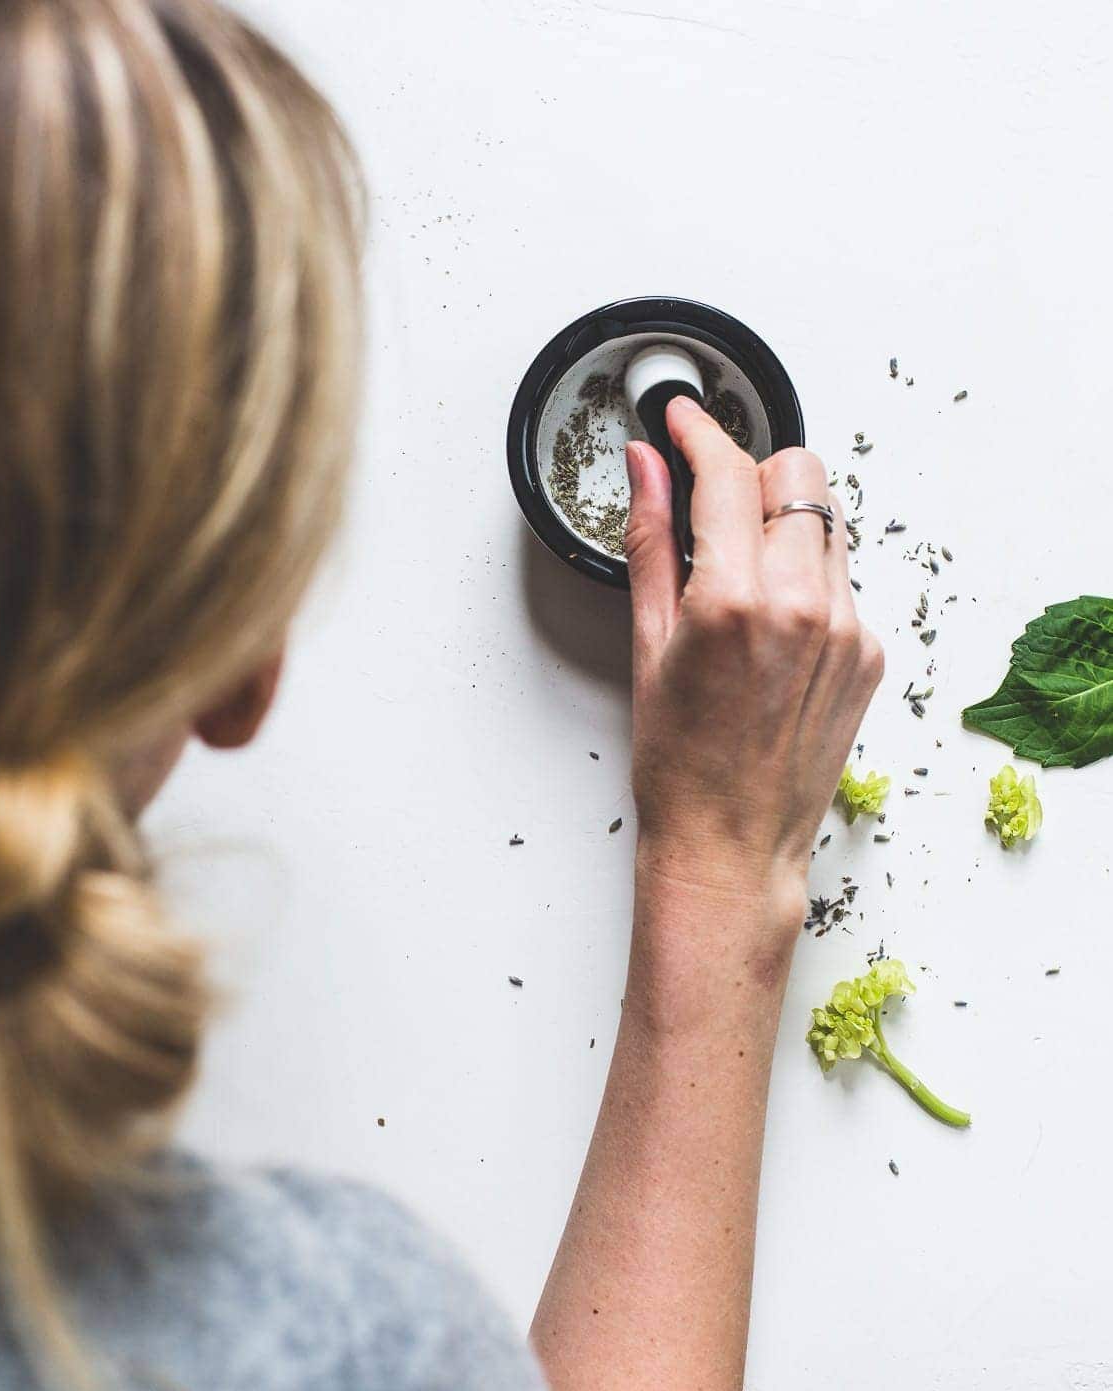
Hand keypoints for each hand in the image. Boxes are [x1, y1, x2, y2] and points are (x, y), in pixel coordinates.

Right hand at [624, 398, 882, 932]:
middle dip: (751, 473)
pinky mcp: (871, 652)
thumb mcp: (648, 644)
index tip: (682, 420)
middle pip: (798, 474)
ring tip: (738, 573)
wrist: (732, 843)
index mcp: (737, 602)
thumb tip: (646, 469)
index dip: (699, 432)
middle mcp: (804, 606)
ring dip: (782, 520)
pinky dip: (805, 574)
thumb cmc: (680, 764)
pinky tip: (769, 623)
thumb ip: (651, 541)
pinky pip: (843, 576)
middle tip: (709, 506)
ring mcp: (848, 629)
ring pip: (827, 519)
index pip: (729, 473)